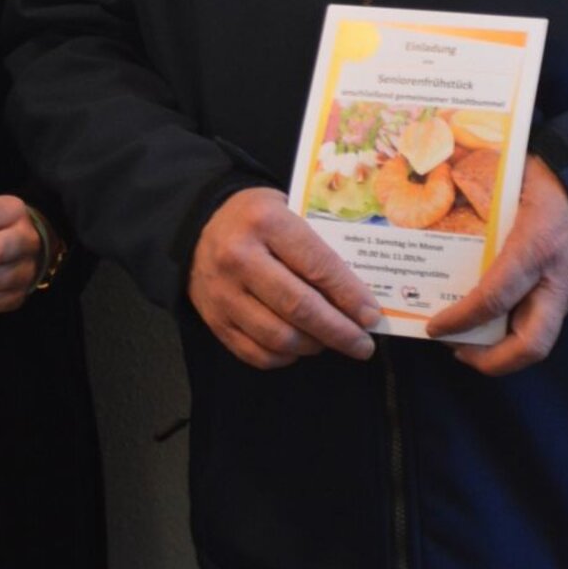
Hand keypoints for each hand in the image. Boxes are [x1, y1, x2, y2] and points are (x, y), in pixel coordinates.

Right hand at [188, 186, 380, 369]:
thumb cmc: (254, 218)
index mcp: (265, 222)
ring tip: (330, 342)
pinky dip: (284, 358)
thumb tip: (358, 293)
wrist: (195, 227)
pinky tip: (299, 347)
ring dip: (313, 346)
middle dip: (339, 331)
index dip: (349, 296)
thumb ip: (317, 245)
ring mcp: (223, 292)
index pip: (317, 266)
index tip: (371, 316)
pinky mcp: (214, 320)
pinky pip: (256, 353)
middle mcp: (240, 257)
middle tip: (363, 345)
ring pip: (279, 337)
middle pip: (300, 308)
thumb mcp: (286, 211)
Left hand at [426, 156, 567, 374]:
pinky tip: (485, 323)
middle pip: (530, 344)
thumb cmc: (551, 182)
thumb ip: (481, 190)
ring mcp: (565, 294)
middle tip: (456, 350)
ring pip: (538, 343)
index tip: (434, 327)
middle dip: (491, 360)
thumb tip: (437, 182)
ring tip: (464, 343)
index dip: (462, 319)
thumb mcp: (516, 180)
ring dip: (500, 353)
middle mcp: (554, 280)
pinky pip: (539, 325)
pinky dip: (511, 333)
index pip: (495, 298)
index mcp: (536, 247)